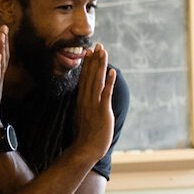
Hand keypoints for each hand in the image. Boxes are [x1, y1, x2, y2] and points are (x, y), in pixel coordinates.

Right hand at [73, 42, 115, 156]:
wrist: (87, 148)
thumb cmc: (87, 135)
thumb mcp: (84, 116)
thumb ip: (86, 105)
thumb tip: (87, 99)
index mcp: (82, 100)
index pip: (84, 78)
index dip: (87, 64)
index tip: (88, 52)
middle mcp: (86, 99)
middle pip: (90, 76)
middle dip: (94, 60)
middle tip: (97, 45)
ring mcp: (94, 104)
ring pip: (97, 81)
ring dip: (100, 65)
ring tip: (103, 52)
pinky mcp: (102, 111)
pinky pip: (106, 93)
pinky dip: (109, 82)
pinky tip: (112, 72)